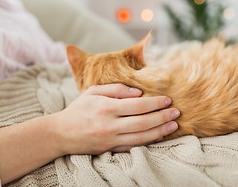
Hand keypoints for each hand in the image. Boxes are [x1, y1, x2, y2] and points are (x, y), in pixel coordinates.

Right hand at [52, 84, 179, 154]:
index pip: (137, 105)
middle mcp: (110, 125)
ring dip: (160, 131)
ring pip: (141, 136)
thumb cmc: (78, 109)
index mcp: (106, 107)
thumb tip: (138, 92)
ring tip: (173, 125)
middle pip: (143, 122)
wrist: (60, 133)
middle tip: (176, 112)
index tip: (167, 99)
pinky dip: (148, 142)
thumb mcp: (93, 92)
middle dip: (162, 117)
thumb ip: (116, 89)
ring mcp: (111, 139)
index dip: (155, 103)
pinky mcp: (110, 149)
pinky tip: (159, 136)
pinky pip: (134, 146)